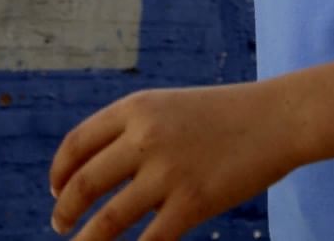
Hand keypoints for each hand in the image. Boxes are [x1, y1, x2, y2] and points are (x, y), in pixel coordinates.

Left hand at [47, 81, 302, 240]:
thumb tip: (93, 168)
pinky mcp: (193, 202)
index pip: (77, 144)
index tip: (56, 190)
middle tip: (59, 224)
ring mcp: (169, 171)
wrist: (277, 118)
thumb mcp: (170, 108)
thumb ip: (134, 131)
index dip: (60, 171)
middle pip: (85, 182)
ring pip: (109, 219)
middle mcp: (145, 137)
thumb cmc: (223, 115)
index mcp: (136, 108)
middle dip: (65, 209)